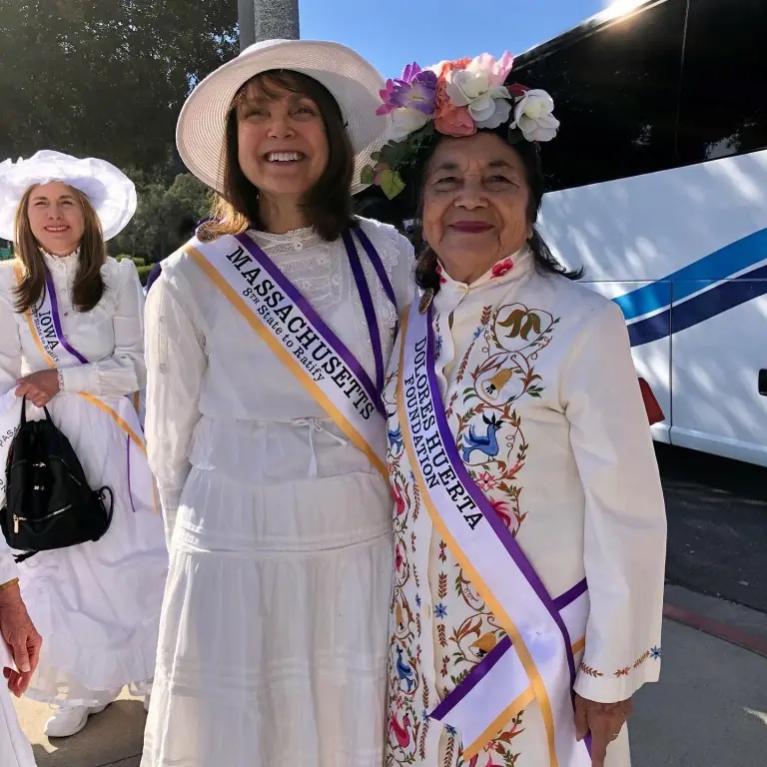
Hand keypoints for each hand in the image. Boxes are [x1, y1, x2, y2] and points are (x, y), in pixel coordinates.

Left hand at [0, 581, 42, 695]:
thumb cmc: (14, 619)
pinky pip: (11, 657)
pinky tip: (6, 672)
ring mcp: (20, 644)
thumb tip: (25, 669)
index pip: (31, 665)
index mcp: (34, 644)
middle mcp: (28, 645)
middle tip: (14, 691)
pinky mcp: (11, 643)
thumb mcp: (18, 638)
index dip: (26, 679)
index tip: (20, 690)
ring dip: (14, 674)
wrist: (5, 606)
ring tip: (10, 684)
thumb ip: (21, 654)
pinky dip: (9, 666)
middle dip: (20, 679)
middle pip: (25, 666)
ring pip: (18, 663)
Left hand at [15, 369, 59, 407]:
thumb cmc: (46, 375)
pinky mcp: (46, 399)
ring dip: (33, 398)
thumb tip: (18, 384)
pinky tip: (40, 398)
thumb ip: (24, 380)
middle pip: (26, 397)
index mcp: (29, 383)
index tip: (22, 390)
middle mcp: (34, 390)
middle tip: (33, 390)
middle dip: (28, 394)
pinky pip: (38, 404)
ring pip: (32, 401)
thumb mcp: (33, 375)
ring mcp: (41, 395)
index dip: (20, 391)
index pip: (18, 393)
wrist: (59, 378)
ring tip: (38, 393)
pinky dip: (38, 402)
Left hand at [574, 693, 632, 766]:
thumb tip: (581, 737)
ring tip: (600, 710)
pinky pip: (620, 717)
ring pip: (614, 728)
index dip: (597, 762)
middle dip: (600, 736)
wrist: (610, 673)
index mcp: (600, 728)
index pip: (599, 751)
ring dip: (607, 725)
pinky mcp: (629, 708)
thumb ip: (580, 722)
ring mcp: (623, 718)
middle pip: (607, 738)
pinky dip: (614, 715)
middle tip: (592, 725)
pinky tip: (609, 703)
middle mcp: (614, 727)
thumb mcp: (579, 704)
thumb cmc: (590, 689)